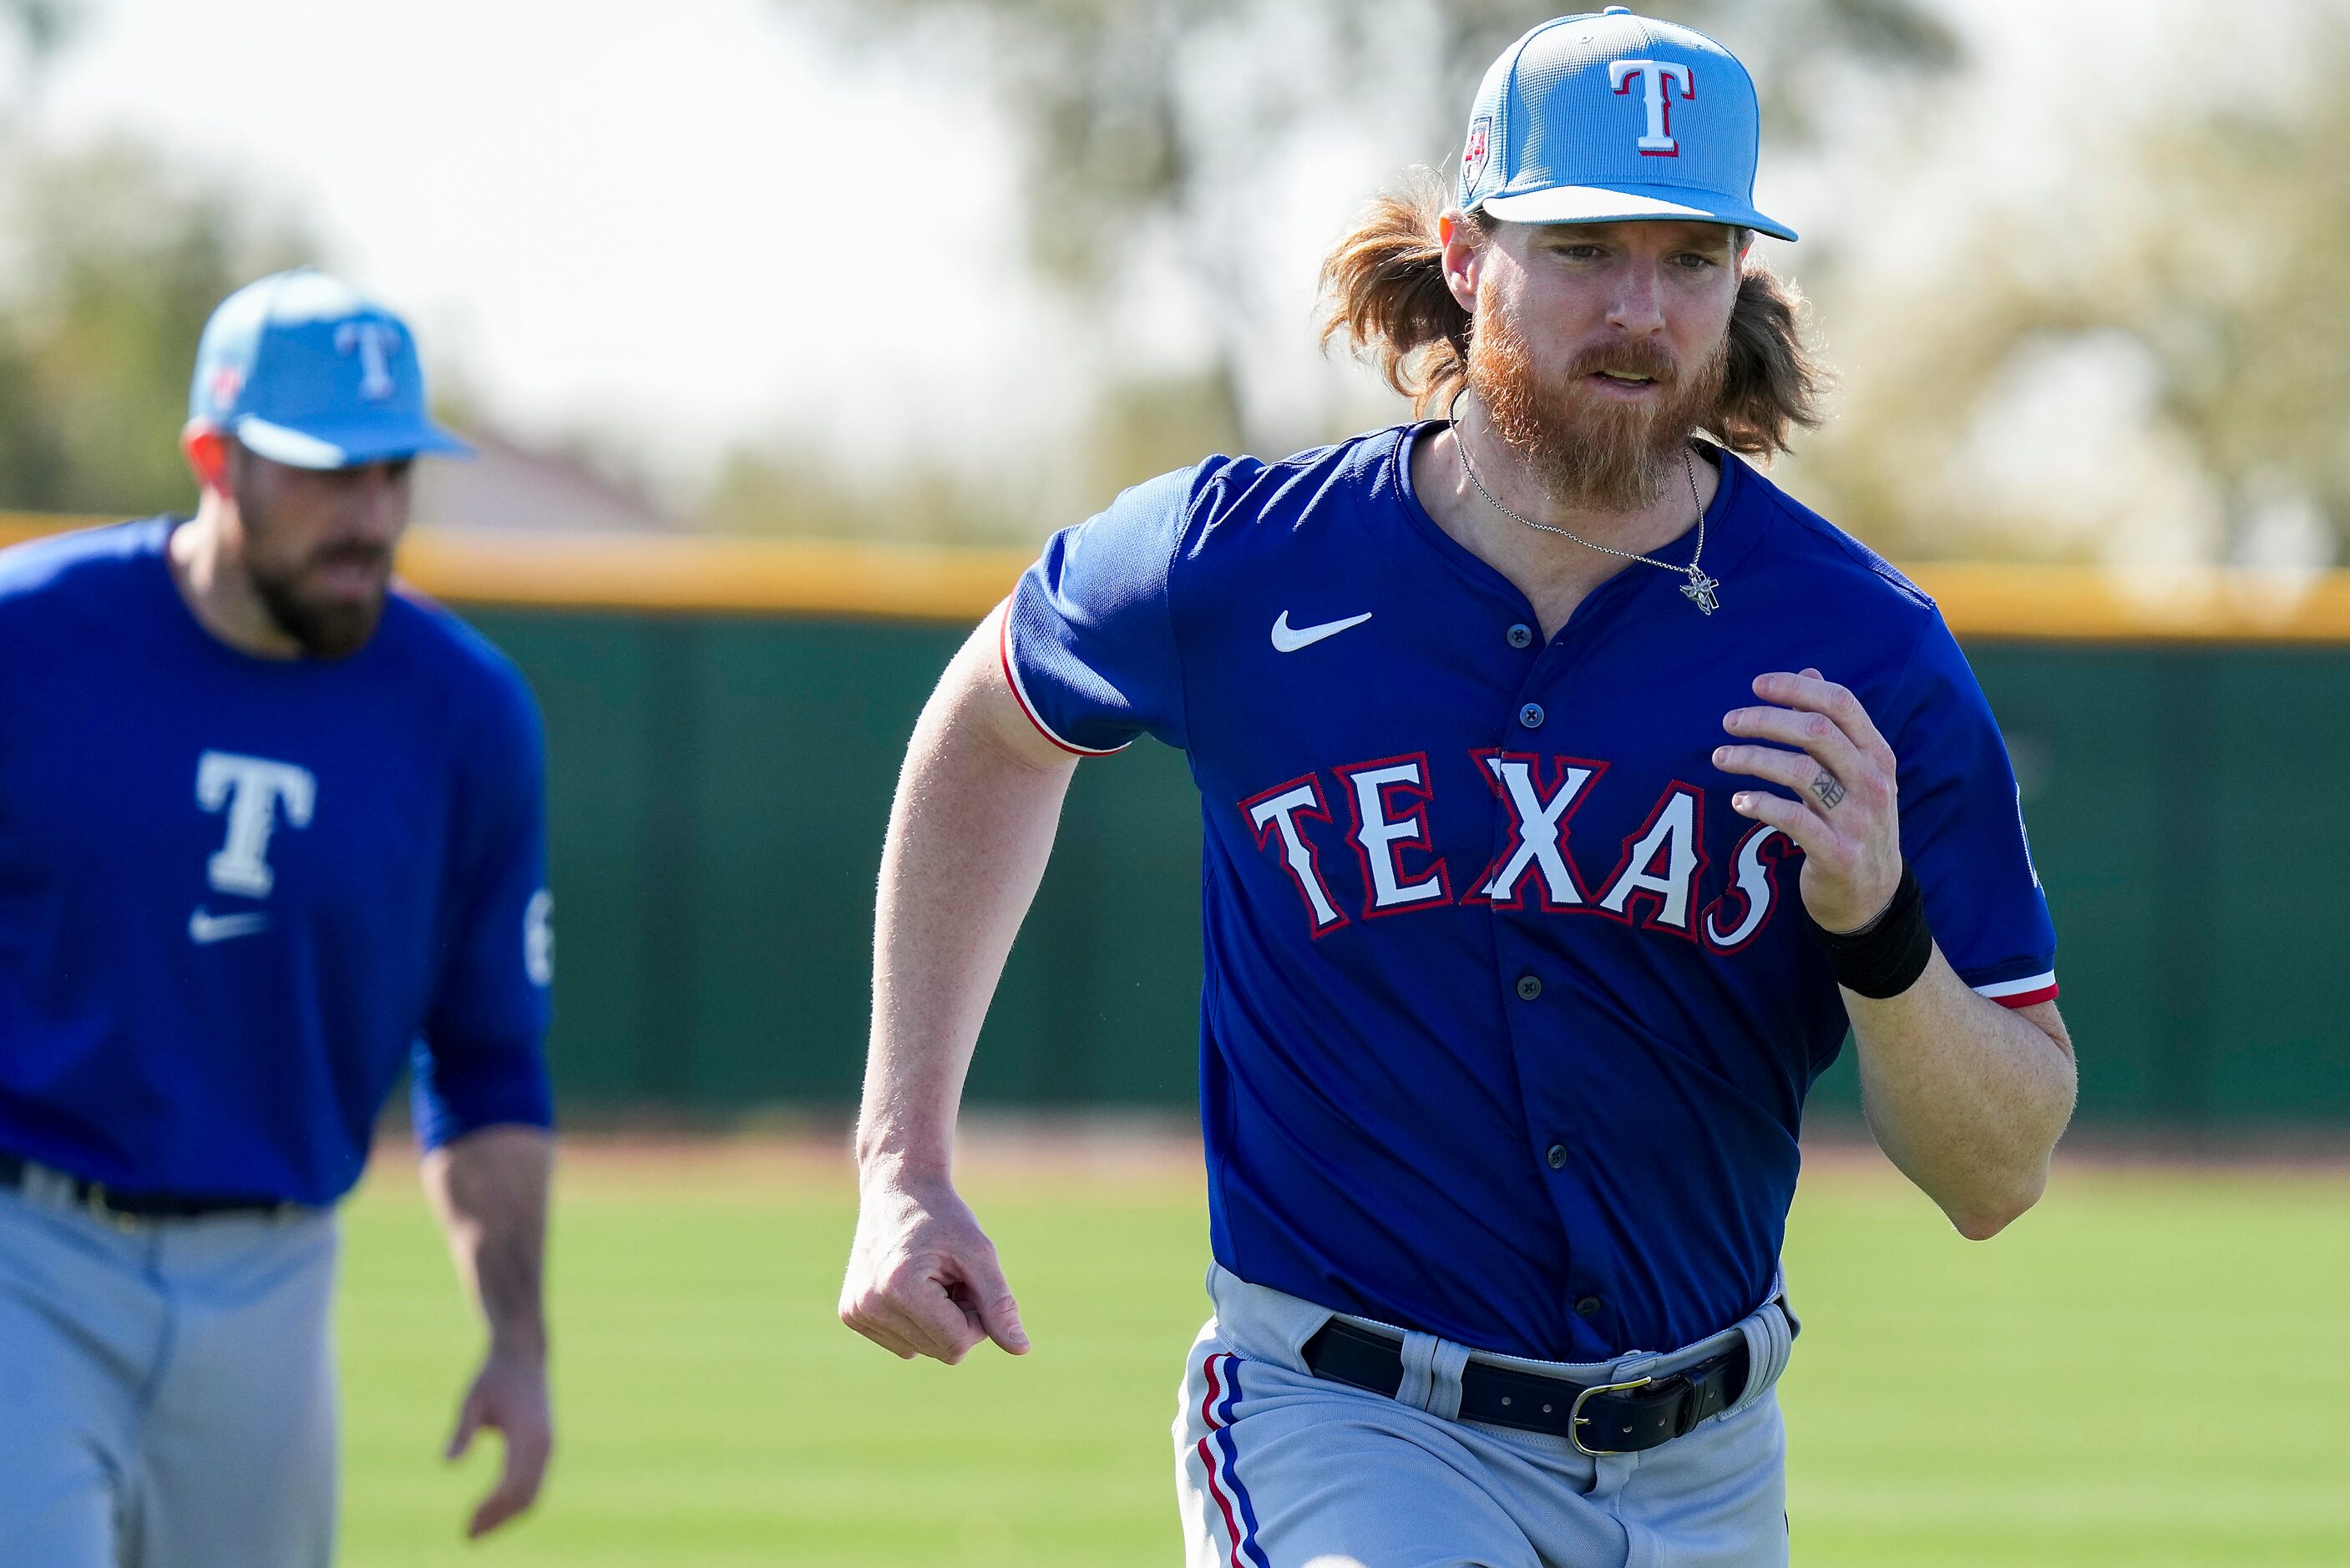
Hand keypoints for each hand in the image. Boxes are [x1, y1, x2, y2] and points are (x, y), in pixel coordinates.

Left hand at [444, 1348, 552, 1538]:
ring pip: (533, 1494)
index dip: (490, 1510)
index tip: (466, 1525)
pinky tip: (492, 1506)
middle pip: (526, 1497)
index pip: (512, 1486)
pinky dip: (515, 1501)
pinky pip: (535, 1483)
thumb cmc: (494, 1375)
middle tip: (468, 1536)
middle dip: (499, 1520)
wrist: (523, 1353)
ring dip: (507, 1515)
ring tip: (476, 1528)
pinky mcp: (546, 1445)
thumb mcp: (472, 1399)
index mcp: (530, 1436)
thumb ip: (462, 1430)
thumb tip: (446, 1464)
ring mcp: (549, 1446)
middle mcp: (545, 1445)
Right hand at [840, 1172, 1028, 1363]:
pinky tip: (911, 1286)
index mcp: (900, 1287)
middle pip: (941, 1351)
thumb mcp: (979, 1253)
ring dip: (938, 1321)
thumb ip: (999, 1303)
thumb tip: (1021, 1349)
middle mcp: (868, 1305)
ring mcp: (855, 1312)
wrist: (898, 1188)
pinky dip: (916, 1322)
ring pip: (921, 1351)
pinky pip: (902, 1345)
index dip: (978, 1317)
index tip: (971, 1280)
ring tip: (930, 1278)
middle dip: (958, 1319)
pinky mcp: (850, 1315)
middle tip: (951, 1276)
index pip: (958, 1344)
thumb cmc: (943, 1217)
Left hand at [1715, 668, 1902, 933]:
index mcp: (1878, 755)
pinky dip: (1760, 804)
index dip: (1796, 688)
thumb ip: (1834, 726)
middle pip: (1816, 731)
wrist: (1872, 897)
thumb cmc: (1855, 823)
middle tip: (1729, 721)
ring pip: (1800, 771)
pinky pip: (1792, 819)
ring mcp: (1858, 819)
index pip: (1841, 703)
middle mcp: (1873, 782)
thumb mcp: (1856, 773)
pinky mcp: (1836, 853)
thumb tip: (1810, 672)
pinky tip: (1738, 800)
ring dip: (1752, 758)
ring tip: (1720, 757)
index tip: (1756, 685)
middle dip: (1765, 719)